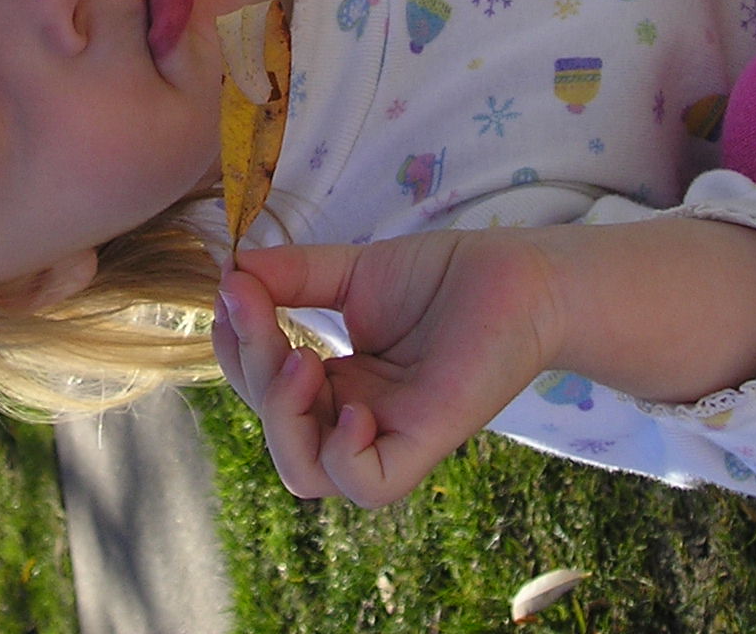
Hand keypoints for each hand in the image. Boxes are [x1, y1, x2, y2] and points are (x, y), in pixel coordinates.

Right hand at [210, 219, 755, 507]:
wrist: (524, 273)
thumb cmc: (448, 276)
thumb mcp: (352, 271)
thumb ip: (293, 277)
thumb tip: (230, 271)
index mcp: (337, 385)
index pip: (263, 391)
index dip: (236, 348)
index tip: (234, 286)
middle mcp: (359, 418)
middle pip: (278, 435)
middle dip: (251, 371)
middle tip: (260, 310)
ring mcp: (393, 434)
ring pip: (308, 474)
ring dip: (282, 417)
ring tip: (302, 359)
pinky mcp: (429, 441)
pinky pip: (367, 484)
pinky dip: (342, 452)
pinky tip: (349, 401)